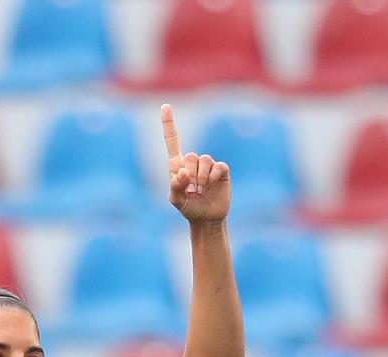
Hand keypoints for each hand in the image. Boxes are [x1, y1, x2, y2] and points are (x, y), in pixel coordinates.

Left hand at [161, 104, 230, 226]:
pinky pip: (218, 166)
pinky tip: (213, 185)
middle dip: (191, 174)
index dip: (169, 124)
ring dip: (202, 177)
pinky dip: (214, 176)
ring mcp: (208, 166)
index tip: (166, 106)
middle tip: (193, 190)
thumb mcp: (176, 201)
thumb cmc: (189, 209)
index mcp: (178, 165)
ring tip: (201, 190)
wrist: (207, 219)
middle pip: (191, 156)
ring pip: (205, 160)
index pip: (173, 141)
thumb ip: (175, 187)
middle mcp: (193, 162)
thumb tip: (182, 172)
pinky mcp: (221, 170)